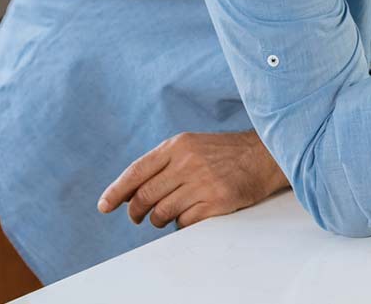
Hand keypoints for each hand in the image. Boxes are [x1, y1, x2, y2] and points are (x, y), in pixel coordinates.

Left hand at [97, 130, 289, 228]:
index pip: (136, 171)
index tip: (105, 206)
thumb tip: (130, 192)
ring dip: (160, 220)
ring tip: (167, 216)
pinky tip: (189, 216)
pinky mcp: (217, 201)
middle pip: (145, 196)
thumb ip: (163, 163)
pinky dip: (181, 224)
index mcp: (178, 146)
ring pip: (162, 213)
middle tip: (137, 217)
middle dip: (135, 211)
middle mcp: (187, 162)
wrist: (266, 156)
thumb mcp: (192, 146)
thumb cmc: (226, 154)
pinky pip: (184, 222)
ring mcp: (203, 182)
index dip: (117, 191)